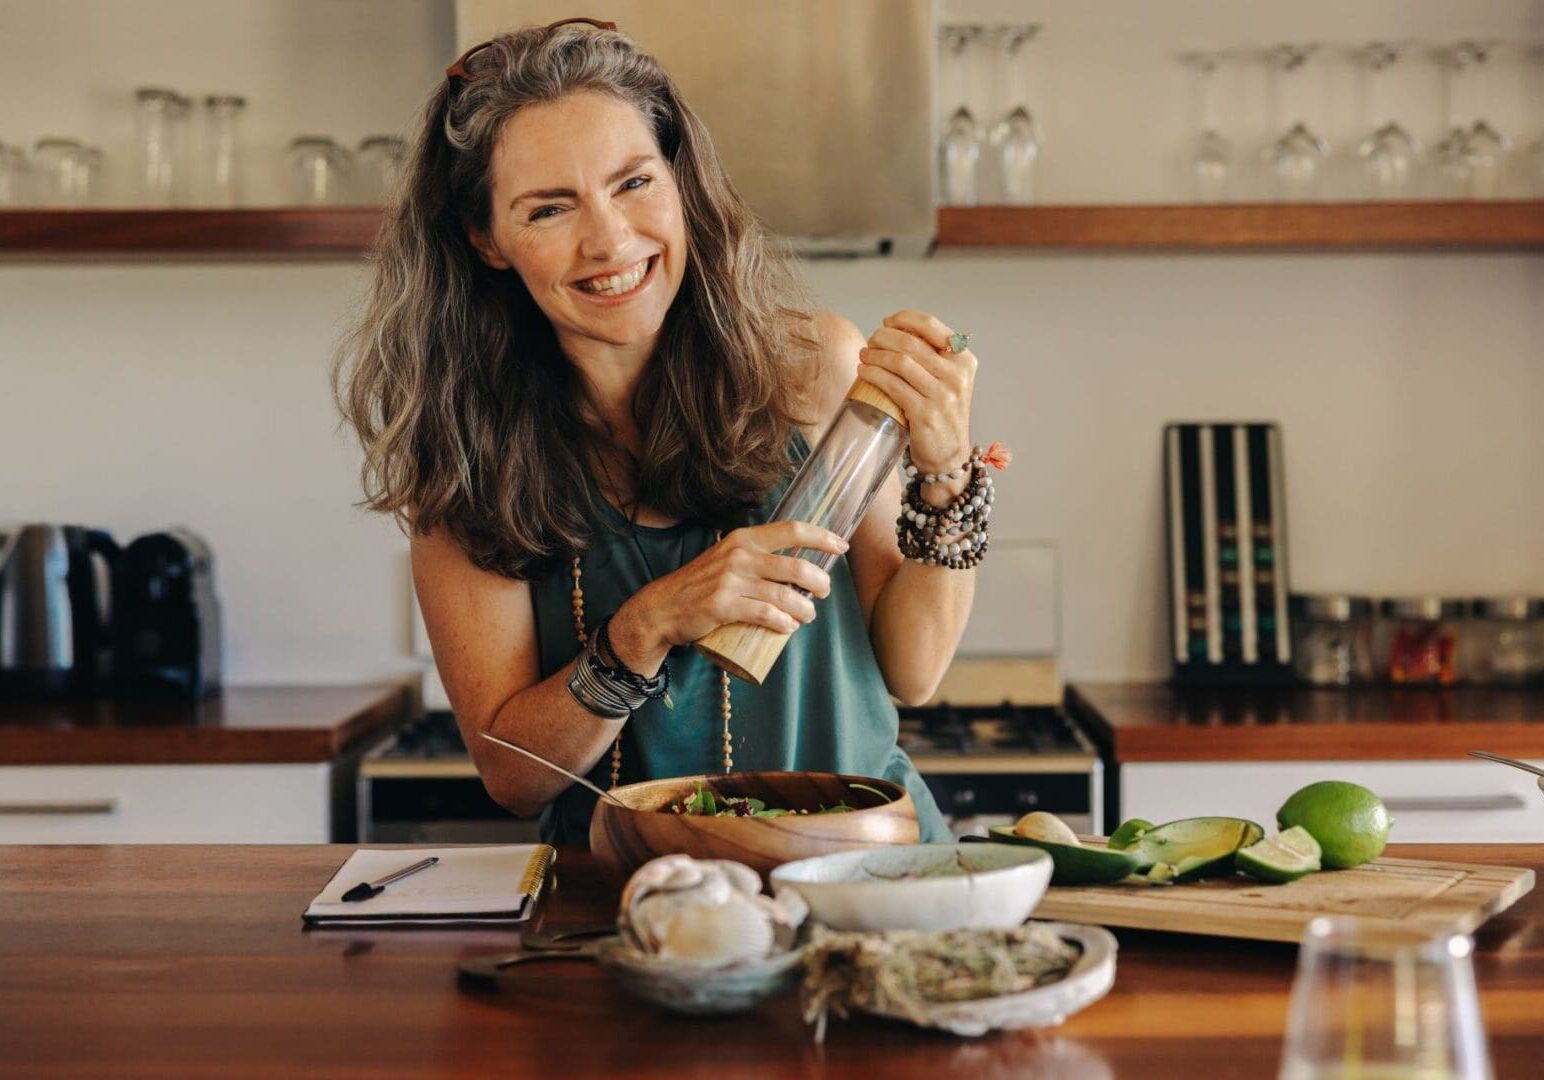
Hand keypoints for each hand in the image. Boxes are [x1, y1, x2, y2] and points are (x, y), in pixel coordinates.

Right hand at [616, 521, 847, 652]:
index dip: (822, 538)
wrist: (663, 607)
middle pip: (796, 567)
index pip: (792, 531)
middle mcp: (739, 555)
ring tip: (808, 615)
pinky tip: (789, 628)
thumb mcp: (728, 558)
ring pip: (785, 595)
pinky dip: (784, 623)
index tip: (841, 547)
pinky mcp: (724, 606)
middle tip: (823, 593)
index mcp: (744, 539)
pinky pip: (765, 614)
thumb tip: (798, 567)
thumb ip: (756, 556)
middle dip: (820, 582)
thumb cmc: (701, 585)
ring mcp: (731, 580)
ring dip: (806, 609)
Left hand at [855, 310, 974, 476]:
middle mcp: (957, 375)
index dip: (903, 319)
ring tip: (863, 354)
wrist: (949, 455)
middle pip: (911, 343)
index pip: (931, 325)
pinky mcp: (925, 413)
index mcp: (964, 360)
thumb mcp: (948, 380)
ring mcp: (942, 395)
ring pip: (900, 362)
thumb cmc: (941, 413)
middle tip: (870, 341)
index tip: (886, 323)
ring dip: (875, 355)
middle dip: (883, 337)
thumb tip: (894, 331)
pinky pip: (893, 386)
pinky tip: (864, 371)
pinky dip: (874, 375)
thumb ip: (931, 357)